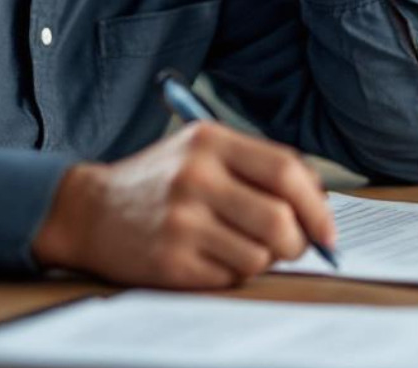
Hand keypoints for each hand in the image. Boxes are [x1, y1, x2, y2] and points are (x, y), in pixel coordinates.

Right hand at [31, 121, 336, 288]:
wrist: (90, 210)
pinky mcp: (170, 259)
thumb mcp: (201, 152)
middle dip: (298, 243)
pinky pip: (231, 277)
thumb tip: (319, 210)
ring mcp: (181, 219)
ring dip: (260, 259)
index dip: (318, 205)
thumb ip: (257, 168)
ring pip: (260, 256)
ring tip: (235, 246)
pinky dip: (230, 273)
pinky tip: (205, 256)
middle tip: (290, 247)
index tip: (327, 230)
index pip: (286, 171)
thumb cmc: (160, 182)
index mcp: (210, 140)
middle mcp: (195, 176)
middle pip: (280, 220)